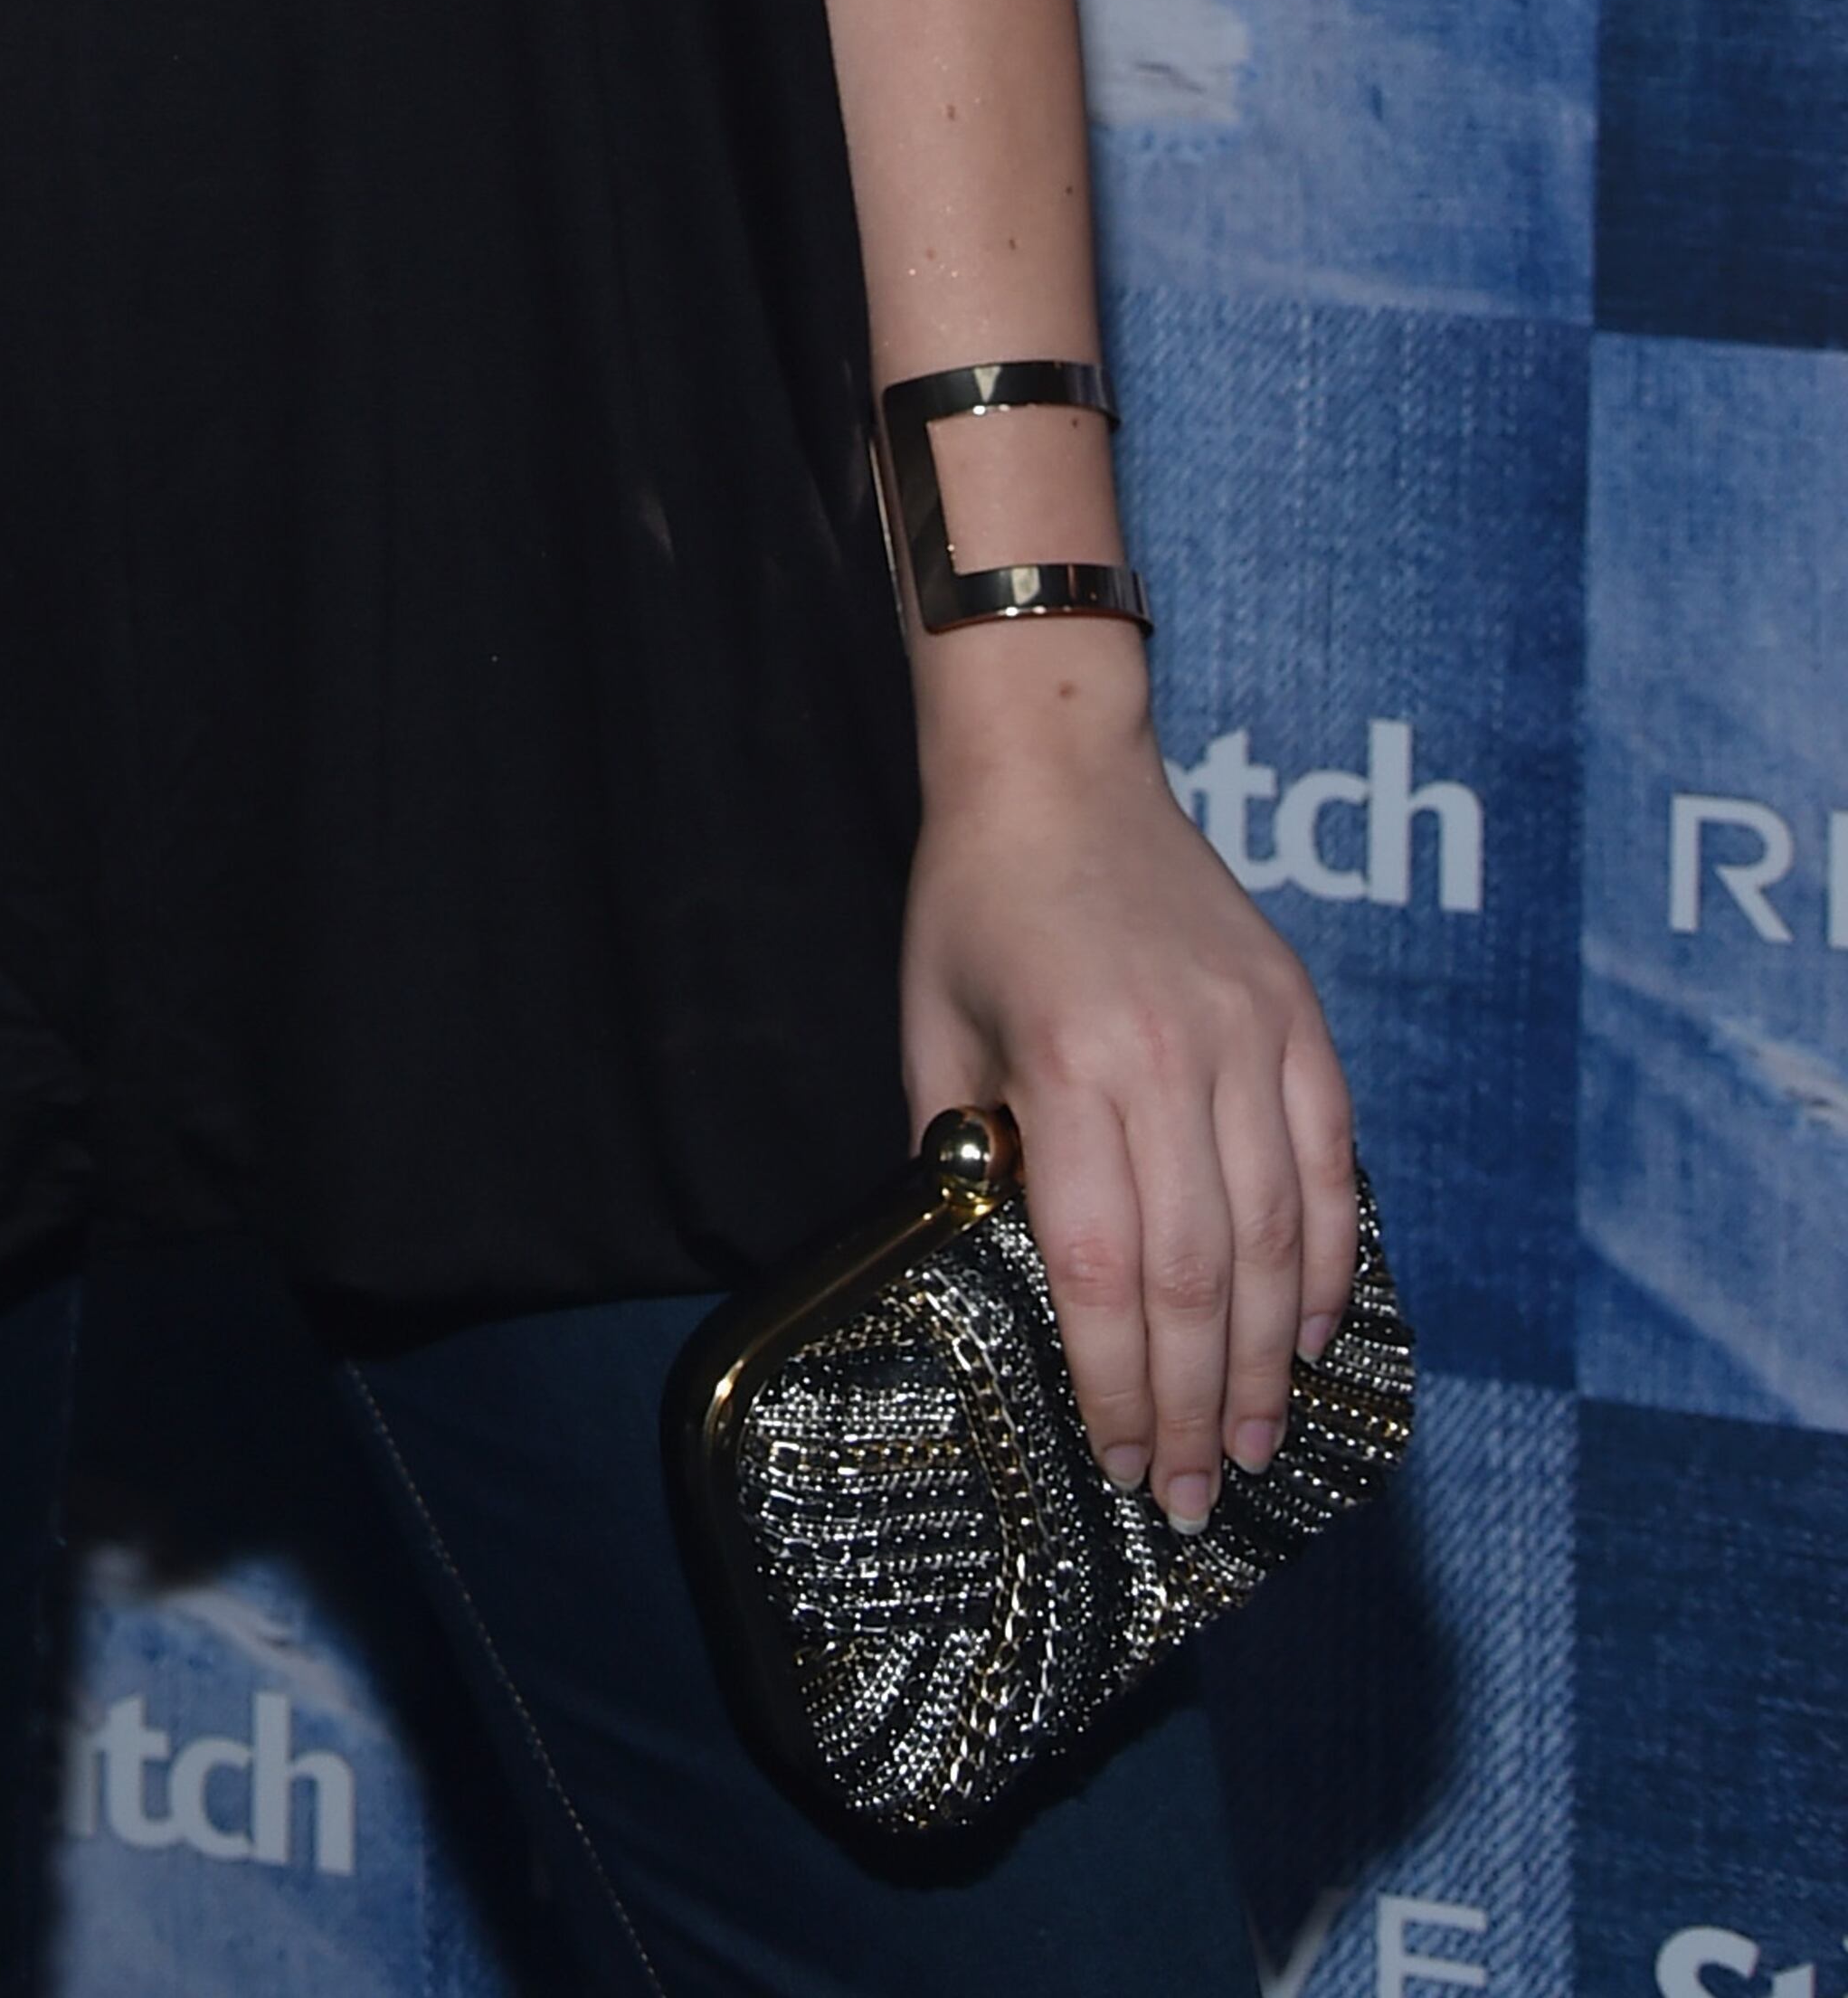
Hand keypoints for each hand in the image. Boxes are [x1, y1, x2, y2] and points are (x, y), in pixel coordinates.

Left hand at [899, 696, 1357, 1532]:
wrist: (1057, 766)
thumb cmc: (975, 904)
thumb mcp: (934, 1035)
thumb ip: (968, 1163)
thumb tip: (1000, 1285)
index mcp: (1069, 1067)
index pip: (1106, 1271)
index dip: (1117, 1385)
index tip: (1117, 1463)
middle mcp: (1173, 1058)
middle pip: (1199, 1276)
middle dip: (1196, 1405)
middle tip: (1191, 1496)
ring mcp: (1249, 1034)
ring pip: (1276, 1235)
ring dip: (1267, 1360)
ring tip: (1252, 1445)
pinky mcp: (1296, 1015)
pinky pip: (1329, 1161)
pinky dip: (1327, 1258)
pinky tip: (1309, 1334)